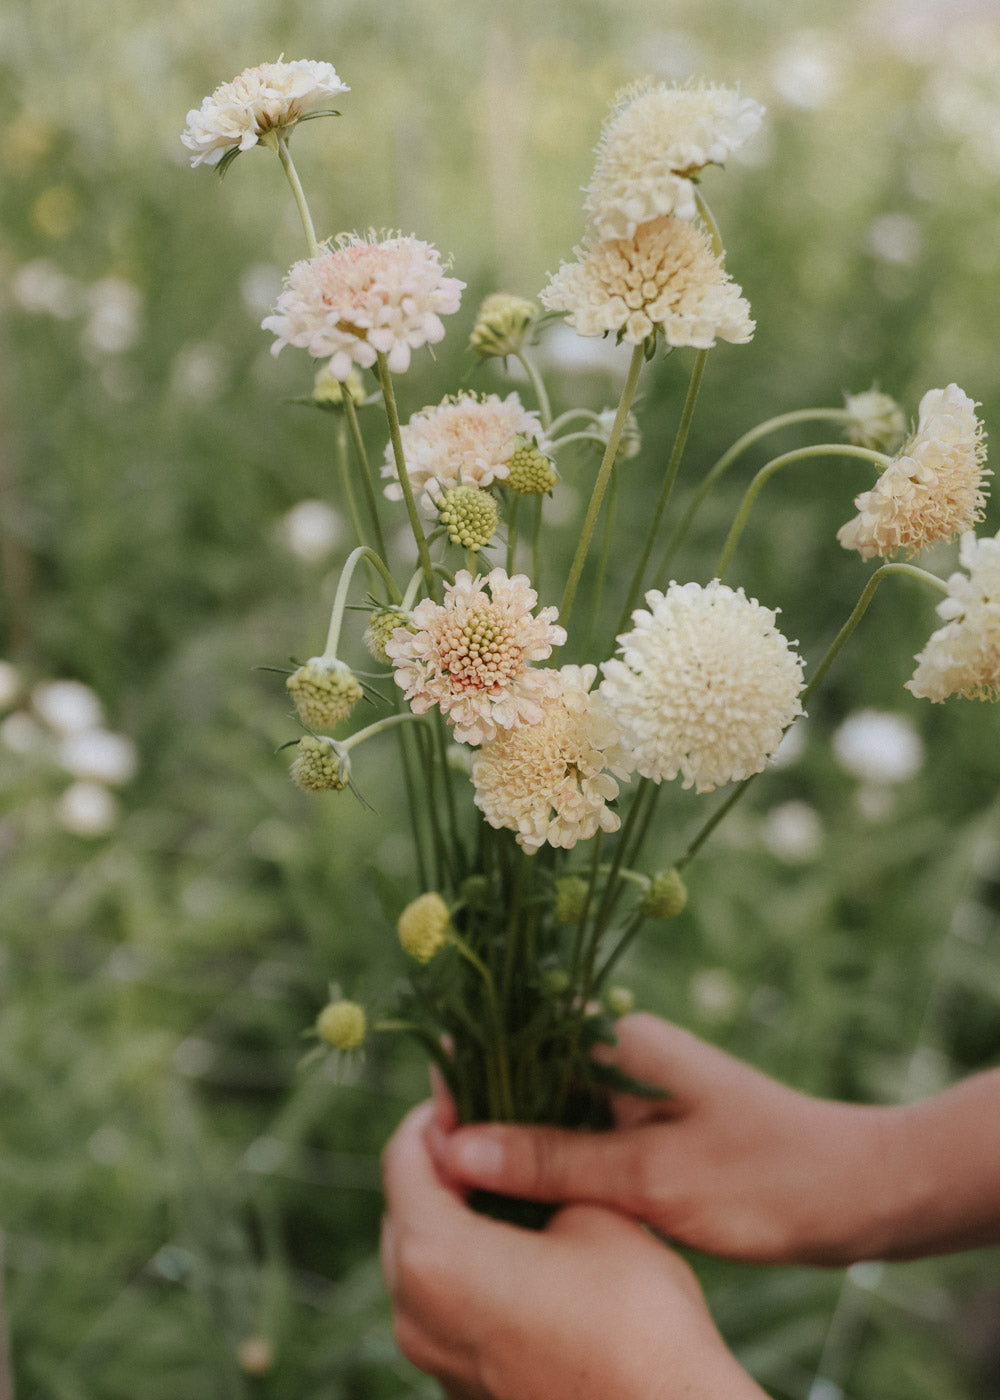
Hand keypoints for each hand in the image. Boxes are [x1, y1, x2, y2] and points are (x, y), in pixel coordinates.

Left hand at [381, 1100, 768, 1399]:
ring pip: (419, 1263)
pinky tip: (523, 1252)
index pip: (403, 1157)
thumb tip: (494, 1132)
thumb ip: (531, 1164)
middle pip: (403, 1211)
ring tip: (512, 1188)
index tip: (473, 1090)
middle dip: (442, 1166)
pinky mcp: (463, 1388)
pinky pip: (443, 1310)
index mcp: (434, 1258)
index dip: (436, 1114)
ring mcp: (435, 1360)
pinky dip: (467, 1271)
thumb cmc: (636, 1314)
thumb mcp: (591, 1211)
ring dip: (453, 1219)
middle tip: (495, 1131)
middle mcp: (415, 1314)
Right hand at [435, 1014, 908, 1265]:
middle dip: (479, 1119)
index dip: (461, 1078)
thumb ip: (554, 1160)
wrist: (861, 1194)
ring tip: (471, 1198)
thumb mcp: (651, 1177)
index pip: (509, 1038)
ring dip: (514, 1148)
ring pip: (548, 1113)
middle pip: (521, 1075)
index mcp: (614, 1039)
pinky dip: (551, 1168)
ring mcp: (634, 1090)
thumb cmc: (764, 1177)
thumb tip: (453, 1145)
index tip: (424, 1131)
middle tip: (439, 1179)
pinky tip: (529, 1208)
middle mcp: (617, 1053)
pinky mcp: (649, 1128)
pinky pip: (579, 1140)